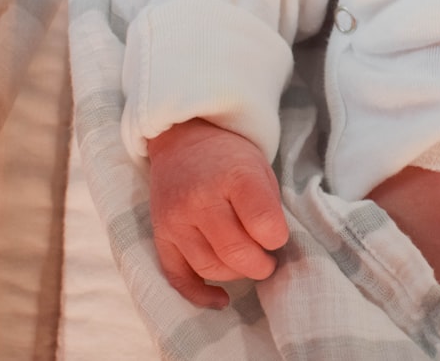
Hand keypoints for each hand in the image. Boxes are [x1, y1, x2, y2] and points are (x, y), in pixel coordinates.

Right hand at [147, 118, 289, 307]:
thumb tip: (274, 251)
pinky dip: (201, 295)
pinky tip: (222, 298)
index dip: (278, 238)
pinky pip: (178, 278)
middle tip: (268, 260)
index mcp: (234, 177)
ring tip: (248, 263)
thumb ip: (267, 208)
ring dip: (237, 275)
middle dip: (261, 265)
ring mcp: (176, 220)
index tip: (278, 236)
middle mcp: (200, 199)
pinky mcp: (160, 237)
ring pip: (210, 268)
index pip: (263, 223)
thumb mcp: (259, 169)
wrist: (183, 140)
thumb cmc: (231, 159)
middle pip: (236, 252)